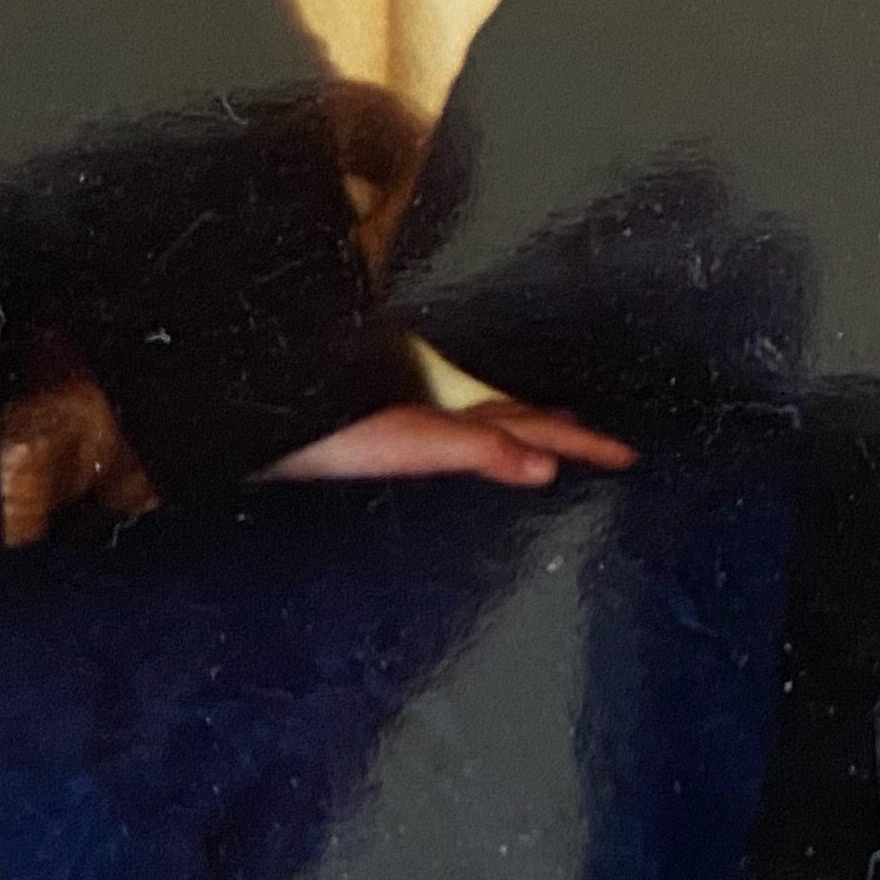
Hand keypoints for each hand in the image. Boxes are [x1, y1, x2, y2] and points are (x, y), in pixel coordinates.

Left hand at [255, 398, 637, 487]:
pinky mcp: (384, 434)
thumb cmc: (321, 431)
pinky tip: (472, 445)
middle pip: (518, 419)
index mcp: (453, 417)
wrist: (252, 416)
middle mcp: (439, 414)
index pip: (533, 429)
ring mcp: (413, 420)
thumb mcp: (411, 444)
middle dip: (567, 434)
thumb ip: (476, 450)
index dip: (581, 442)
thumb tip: (543, 465)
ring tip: (558, 430)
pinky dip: (477, 441)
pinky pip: (450, 437)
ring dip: (527, 429)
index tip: (627, 454)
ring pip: (487, 421)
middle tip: (612, 446)